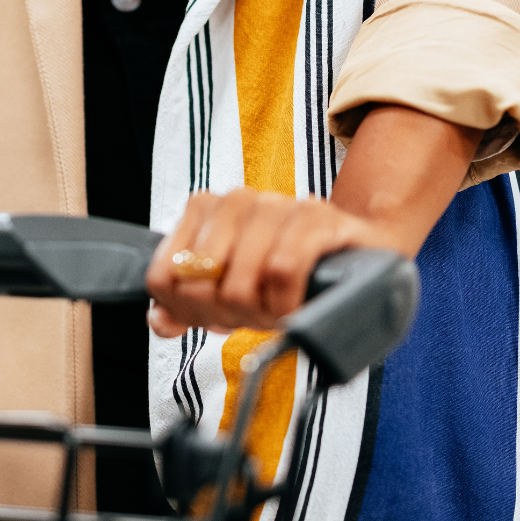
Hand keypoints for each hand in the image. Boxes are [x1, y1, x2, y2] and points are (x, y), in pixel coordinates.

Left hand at [144, 189, 404, 337]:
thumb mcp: (232, 292)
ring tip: (278, 313)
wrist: (360, 256)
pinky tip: (295, 309)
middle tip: (255, 318)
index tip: (215, 319)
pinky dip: (285, 301)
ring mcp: (278, 204)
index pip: (164, 274)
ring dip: (260, 311)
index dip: (187, 311)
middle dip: (226, 312)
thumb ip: (187, 306)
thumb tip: (159, 320)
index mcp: (205, 210)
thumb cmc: (289, 275)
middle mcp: (237, 200)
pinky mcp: (317, 218)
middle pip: (200, 278)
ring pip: (241, 275)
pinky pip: (283, 268)